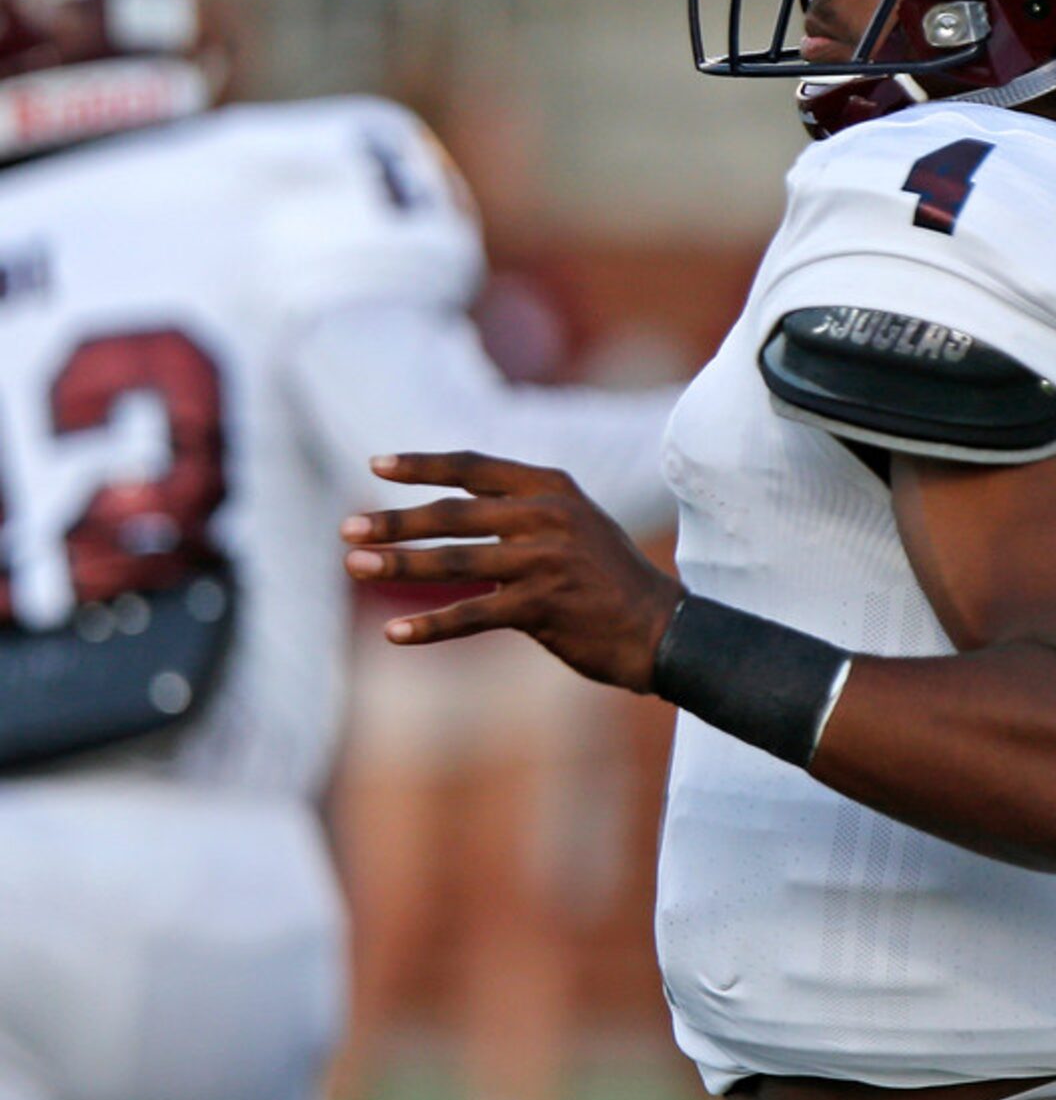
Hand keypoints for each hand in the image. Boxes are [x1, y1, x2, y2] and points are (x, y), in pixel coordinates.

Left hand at [341, 451, 680, 692]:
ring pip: (455, 561)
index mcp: (552, 488)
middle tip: (348, 528)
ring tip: (355, 565)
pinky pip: (473, 614)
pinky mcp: (543, 606)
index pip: (474, 466)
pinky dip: (430, 626)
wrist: (662, 628)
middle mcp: (547, 516)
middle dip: (395, 521)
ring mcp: (545, 560)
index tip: (375, 466)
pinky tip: (395, 633)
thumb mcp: (575, 524)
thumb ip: (523, 512)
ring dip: (399, 564)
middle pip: (454, 513)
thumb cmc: (611, 579)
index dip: (422, 465)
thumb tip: (452, 512)